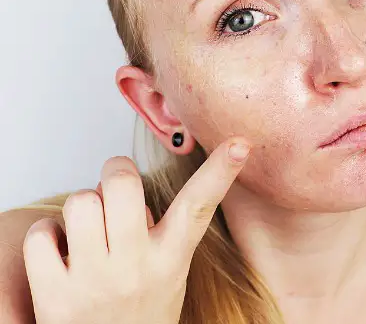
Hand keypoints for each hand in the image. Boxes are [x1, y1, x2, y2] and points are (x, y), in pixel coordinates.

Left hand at [21, 137, 251, 323]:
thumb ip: (160, 231)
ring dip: (81, 207)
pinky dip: (46, 236)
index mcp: (171, 259)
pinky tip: (59, 252)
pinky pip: (41, 235)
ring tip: (88, 229)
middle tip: (115, 185)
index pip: (199, 206)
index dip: (220, 172)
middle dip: (115, 173)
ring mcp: (95, 282)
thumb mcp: (169, 274)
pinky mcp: (54, 296)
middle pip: (122, 184)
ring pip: (80, 202)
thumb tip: (126, 184)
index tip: (238, 145)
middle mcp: (136, 268)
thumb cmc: (140, 315)